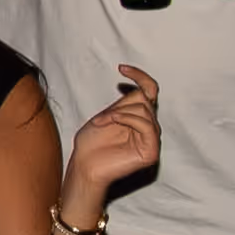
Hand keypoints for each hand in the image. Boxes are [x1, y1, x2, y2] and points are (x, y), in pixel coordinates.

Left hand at [62, 64, 161, 217]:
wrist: (83, 166)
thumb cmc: (90, 144)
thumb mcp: (106, 115)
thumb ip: (124, 104)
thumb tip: (139, 88)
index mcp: (138, 118)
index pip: (150, 91)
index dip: (140, 77)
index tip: (121, 68)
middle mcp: (148, 128)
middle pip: (144, 100)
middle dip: (120, 105)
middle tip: (101, 119)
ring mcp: (151, 140)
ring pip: (144, 110)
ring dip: (118, 113)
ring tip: (101, 123)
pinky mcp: (151, 151)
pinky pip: (146, 125)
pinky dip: (126, 119)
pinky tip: (111, 123)